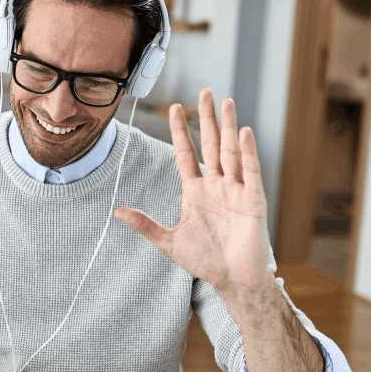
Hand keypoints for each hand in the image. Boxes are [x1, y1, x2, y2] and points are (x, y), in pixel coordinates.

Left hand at [114, 88, 270, 295]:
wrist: (232, 280)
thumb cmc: (204, 261)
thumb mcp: (169, 241)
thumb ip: (145, 224)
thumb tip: (117, 212)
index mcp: (195, 192)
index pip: (186, 153)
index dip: (180, 131)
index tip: (174, 108)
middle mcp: (216, 185)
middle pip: (210, 144)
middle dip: (206, 118)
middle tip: (203, 91)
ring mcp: (235, 190)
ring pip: (230, 151)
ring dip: (227, 126)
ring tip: (225, 101)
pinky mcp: (253, 200)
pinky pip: (250, 171)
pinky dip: (247, 152)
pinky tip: (242, 131)